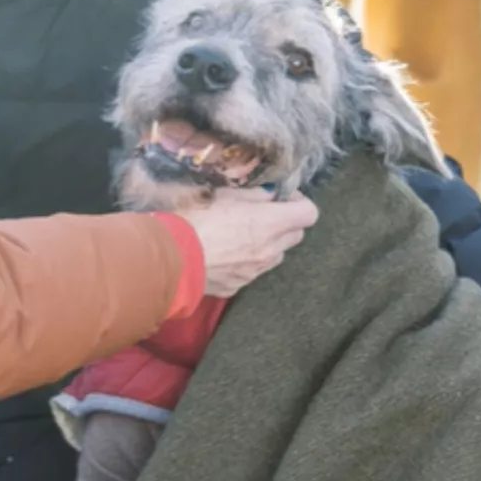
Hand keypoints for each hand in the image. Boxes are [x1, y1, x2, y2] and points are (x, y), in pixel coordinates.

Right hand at [179, 187, 319, 296]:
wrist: (170, 259)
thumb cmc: (195, 220)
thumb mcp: (224, 195)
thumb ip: (254, 195)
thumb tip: (270, 195)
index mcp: (271, 223)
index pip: (309, 213)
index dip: (300, 202)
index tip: (282, 198)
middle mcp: (270, 250)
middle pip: (296, 235)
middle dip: (285, 223)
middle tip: (263, 215)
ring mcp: (256, 271)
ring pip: (276, 255)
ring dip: (269, 244)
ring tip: (242, 236)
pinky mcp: (239, 286)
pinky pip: (253, 271)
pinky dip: (247, 261)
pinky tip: (225, 254)